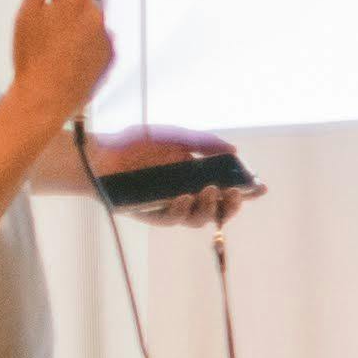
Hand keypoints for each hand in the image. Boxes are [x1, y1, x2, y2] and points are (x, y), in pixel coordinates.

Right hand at [10, 0, 116, 125]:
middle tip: (57, 18)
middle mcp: (96, 17)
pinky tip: (71, 57)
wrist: (46, 96)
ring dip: (84, 25)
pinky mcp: (111, 55)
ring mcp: (106, 37)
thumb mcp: (26, 15)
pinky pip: (102, 41)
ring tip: (61, 44)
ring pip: (97, 21)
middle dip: (78, 2)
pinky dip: (90, 44)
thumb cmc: (32, 57)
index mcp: (75, 3)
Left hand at [89, 126, 258, 231]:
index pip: (227, 187)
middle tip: (234, 193)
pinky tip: (184, 197)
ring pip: (198, 219)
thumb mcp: (172, 137)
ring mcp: (170, 207)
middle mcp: (186, 194)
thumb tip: (234, 150)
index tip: (261, 187)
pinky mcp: (151, 215)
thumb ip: (202, 142)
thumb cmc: (133, 144)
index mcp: (195, 176)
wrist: (96, 155)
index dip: (246, 190)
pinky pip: (172, 220)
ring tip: (210, 192)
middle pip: (218, 209)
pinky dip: (181, 210)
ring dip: (209, 208)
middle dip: (231, 204)